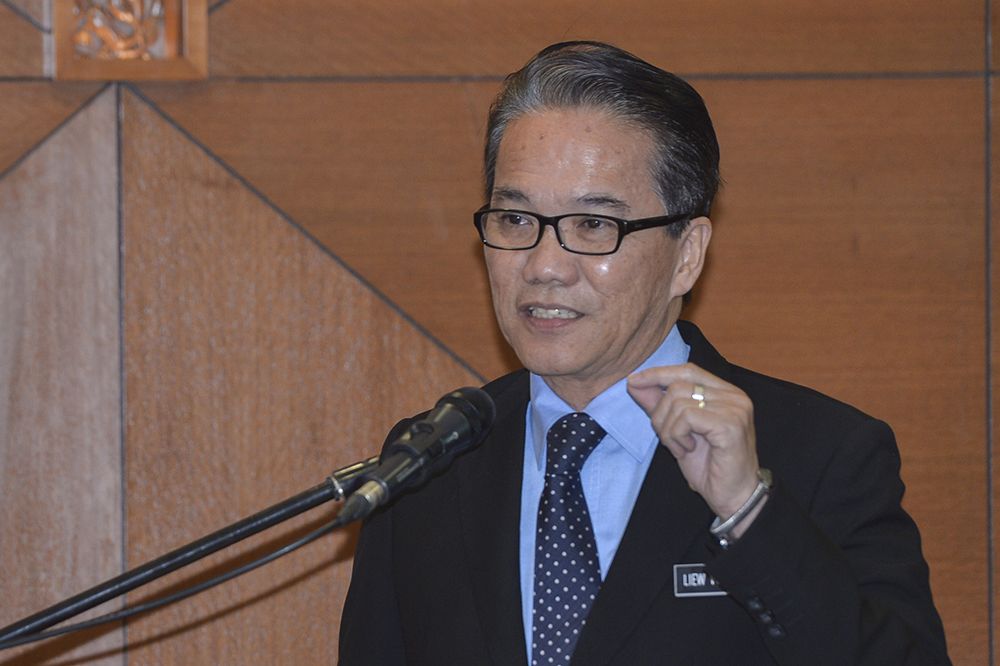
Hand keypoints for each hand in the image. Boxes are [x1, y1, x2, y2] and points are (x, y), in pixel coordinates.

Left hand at [627, 363, 763, 533]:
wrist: (733, 497)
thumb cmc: (709, 466)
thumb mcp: (677, 431)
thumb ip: (659, 404)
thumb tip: (634, 382)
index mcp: (725, 393)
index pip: (687, 370)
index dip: (659, 374)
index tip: (633, 381)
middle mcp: (734, 396)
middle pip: (678, 386)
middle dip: (660, 413)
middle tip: (668, 438)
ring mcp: (735, 409)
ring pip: (678, 402)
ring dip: (669, 429)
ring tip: (681, 447)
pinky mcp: (730, 424)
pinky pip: (686, 418)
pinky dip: (677, 436)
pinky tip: (688, 450)